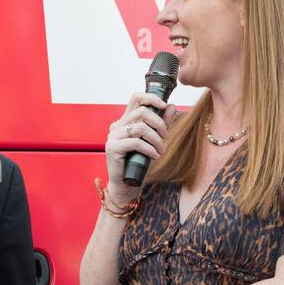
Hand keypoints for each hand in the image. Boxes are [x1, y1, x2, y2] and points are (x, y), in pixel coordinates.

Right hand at [104, 91, 179, 205]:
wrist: (127, 186)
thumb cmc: (140, 165)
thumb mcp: (155, 142)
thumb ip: (161, 125)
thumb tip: (171, 106)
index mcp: (125, 121)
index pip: (136, 99)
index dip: (151, 98)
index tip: (164, 105)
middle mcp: (117, 126)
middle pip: (141, 112)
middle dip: (159, 123)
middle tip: (165, 137)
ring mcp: (113, 136)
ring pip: (140, 128)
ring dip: (156, 139)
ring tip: (161, 150)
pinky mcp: (112, 148)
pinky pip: (135, 142)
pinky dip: (149, 149)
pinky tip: (154, 156)